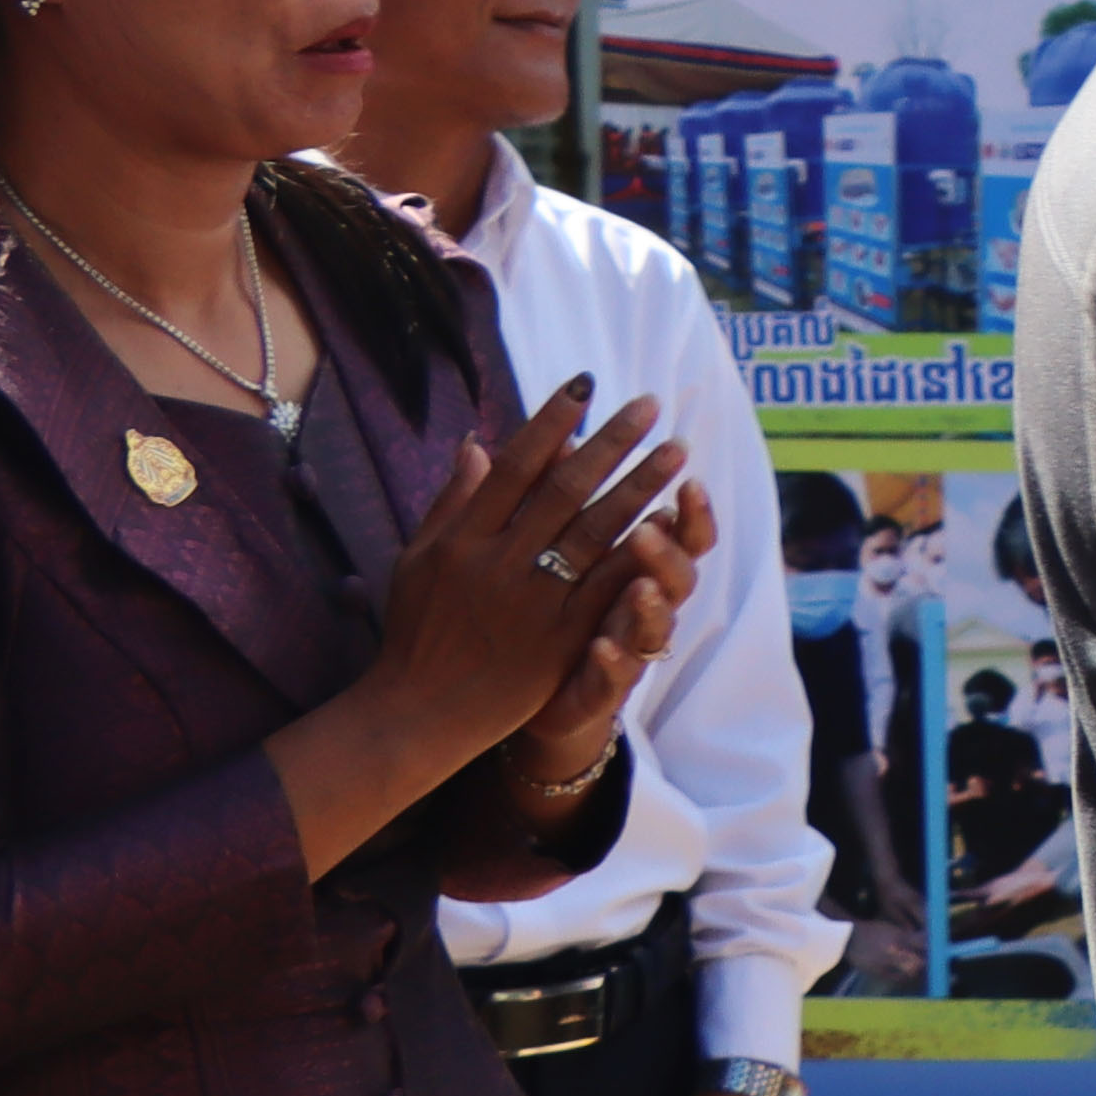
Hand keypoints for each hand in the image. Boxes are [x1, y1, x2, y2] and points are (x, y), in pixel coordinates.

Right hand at [368, 384, 687, 779]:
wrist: (421, 710)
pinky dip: (639, 555)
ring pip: (595, 532)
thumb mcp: (420, 559)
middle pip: (564, 490)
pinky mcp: (561, 637)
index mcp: (462, 538)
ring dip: (641, 488)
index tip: (585, 385)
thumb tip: (476, 442)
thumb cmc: (419, 630)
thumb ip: (453, 502)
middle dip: (611, 443)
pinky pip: (607, 587)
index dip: (551, 422)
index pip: (514, 466)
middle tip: (651, 405)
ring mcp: (533, 600)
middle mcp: (498, 562)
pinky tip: (673, 525)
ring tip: (677, 451)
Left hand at [505, 478, 710, 805]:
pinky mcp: (601, 690)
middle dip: (671, 548)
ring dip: (651, 605)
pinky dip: (612, 662)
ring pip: (655, 626)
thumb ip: (558, 497)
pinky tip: (601, 647)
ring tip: (641, 588)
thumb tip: (557, 436)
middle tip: (655, 523)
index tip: (688, 471)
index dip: (690, 507)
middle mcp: (644, 607)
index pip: (680, 532)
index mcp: (637, 569)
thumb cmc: (553, 612)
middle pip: (680, 575)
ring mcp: (627, 649)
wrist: (538, 695)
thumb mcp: (555, 549)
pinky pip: (615, 679)